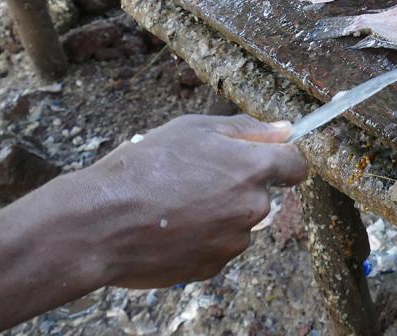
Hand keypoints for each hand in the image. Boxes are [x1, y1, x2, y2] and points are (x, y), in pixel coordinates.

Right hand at [66, 114, 307, 288]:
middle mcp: (252, 207)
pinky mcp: (213, 266)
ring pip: (239, 222)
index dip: (282, 159)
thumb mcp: (193, 129)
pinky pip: (218, 246)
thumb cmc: (143, 168)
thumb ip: (246, 130)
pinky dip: (202, 238)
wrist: (101, 223)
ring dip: (219, 213)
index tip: (267, 158)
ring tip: (177, 204)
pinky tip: (172, 227)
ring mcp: (234, 241)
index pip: (295, 165)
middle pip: (263, 194)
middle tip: (196, 178)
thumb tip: (285, 129)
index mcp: (253, 169)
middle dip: (238, 186)